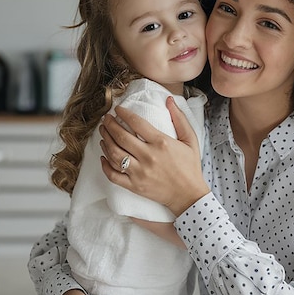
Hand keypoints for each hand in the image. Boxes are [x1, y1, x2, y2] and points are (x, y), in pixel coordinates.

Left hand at [99, 96, 209, 215]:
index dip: (124, 113)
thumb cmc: (190, 167)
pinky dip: (105, 165)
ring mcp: (140, 172)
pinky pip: (114, 175)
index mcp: (161, 142)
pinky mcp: (134, 186)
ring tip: (103, 133)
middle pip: (121, 136)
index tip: (118, 109)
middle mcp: (148, 156)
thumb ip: (180, 118)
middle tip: (106, 119)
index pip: (136, 123)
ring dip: (105, 141)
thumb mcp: (190, 140)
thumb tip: (169, 100)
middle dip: (110, 124)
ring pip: (114, 154)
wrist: (189, 195)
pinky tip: (103, 157)